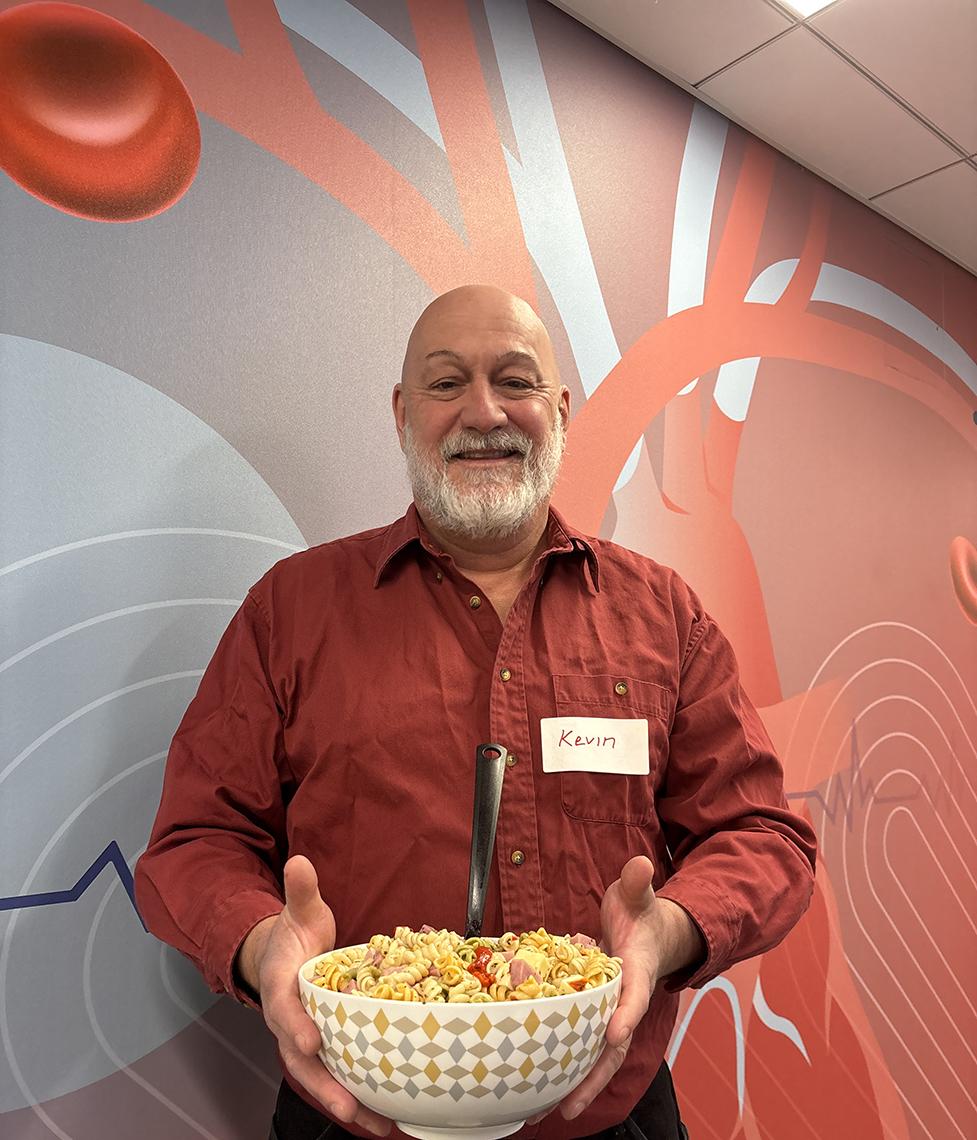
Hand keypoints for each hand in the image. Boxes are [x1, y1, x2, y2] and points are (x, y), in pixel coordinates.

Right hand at [238, 855, 390, 1136]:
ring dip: (349, 1102)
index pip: (284, 1010)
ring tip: (380, 1125)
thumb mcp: (299, 911)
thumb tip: (300, 862)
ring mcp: (308, 1040)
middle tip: (349, 1106)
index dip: (295, 1026)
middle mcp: (292, 1022)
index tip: (310, 1040)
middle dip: (325, 1085)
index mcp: (282, 988)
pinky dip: (362, 1098)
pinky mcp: (329, 1048)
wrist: (284, 957)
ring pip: (323, 1078)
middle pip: (302, 1061)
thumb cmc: (296, 935)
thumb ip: (300, 892)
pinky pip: (343, 1076)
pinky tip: (389, 1117)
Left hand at [558, 856, 703, 1122]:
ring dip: (576, 1082)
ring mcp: (610, 1010)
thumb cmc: (641, 914)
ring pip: (596, 1054)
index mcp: (637, 971)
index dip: (624, 1014)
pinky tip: (541, 1086)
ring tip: (546, 1113)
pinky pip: (581, 1043)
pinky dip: (566, 1064)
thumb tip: (641, 864)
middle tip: (568, 1106)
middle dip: (593, 1076)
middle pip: (613, 1046)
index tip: (613, 1034)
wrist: (653, 933)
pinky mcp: (594, 1013)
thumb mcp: (638, 895)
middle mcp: (625, 999)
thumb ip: (637, 882)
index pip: (633, 996)